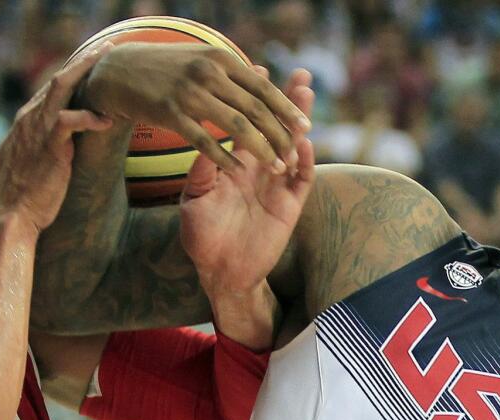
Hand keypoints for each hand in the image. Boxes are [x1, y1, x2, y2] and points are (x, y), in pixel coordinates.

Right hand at [0, 44, 114, 230]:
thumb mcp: (22, 166)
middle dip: (82, 61)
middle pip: (57, 79)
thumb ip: (33, 149)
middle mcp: (28, 119)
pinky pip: (70, 119)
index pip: (50, 90)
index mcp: (25, 122)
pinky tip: (107, 120)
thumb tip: (46, 149)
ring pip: (61, 86)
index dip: (72, 75)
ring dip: (86, 70)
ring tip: (109, 60)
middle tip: (106, 49)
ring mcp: (37, 129)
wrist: (13, 217)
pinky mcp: (49, 145)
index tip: (92, 66)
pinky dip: (89, 117)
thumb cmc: (22, 198)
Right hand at [79, 43, 310, 172]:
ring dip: (261, 149)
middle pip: (256, 108)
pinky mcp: (171, 112)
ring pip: (236, 126)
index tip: (306, 126)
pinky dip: (224, 156)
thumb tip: (262, 79)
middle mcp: (209, 72)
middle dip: (280, 134)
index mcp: (221, 59)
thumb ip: (229, 73)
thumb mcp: (200, 60)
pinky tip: (239, 170)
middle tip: (295, 154)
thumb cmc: (164, 69)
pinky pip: (204, 140)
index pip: (263, 87)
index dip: (287, 108)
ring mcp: (190, 92)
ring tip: (277, 167)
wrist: (117, 70)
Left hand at [179, 69, 315, 295]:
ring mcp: (277, 185)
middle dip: (286, 101)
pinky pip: (302, 178)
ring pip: (294, 147)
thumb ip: (201, 171)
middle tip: (298, 73)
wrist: (220, 272)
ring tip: (306, 94)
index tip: (255, 67)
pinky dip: (305, 160)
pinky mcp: (290, 205)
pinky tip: (304, 141)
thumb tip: (203, 138)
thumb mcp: (194, 201)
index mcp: (233, 163)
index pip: (246, 123)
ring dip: (300, 122)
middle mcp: (258, 169)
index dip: (251, 98)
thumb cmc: (201, 236)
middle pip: (276, 128)